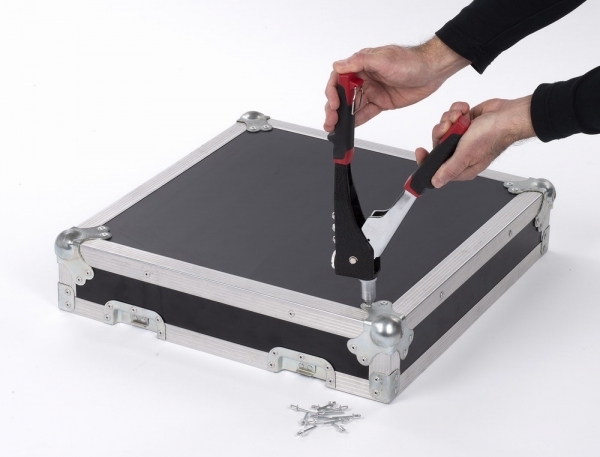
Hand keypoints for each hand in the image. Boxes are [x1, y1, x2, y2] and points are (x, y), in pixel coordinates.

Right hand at [324, 36, 468, 131]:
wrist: (432, 71)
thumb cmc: (411, 60)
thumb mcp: (383, 59)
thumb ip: (360, 62)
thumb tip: (338, 65)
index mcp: (361, 65)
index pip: (338, 78)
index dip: (333, 92)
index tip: (334, 104)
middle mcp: (364, 78)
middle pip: (342, 95)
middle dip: (334, 108)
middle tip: (331, 121)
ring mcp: (373, 91)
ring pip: (352, 106)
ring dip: (342, 117)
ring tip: (334, 127)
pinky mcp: (382, 102)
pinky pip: (365, 113)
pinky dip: (356, 121)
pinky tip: (348, 127)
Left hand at [415, 96, 536, 186]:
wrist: (507, 114)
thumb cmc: (493, 135)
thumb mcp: (466, 155)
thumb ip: (449, 169)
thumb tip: (436, 182)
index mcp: (461, 166)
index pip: (437, 168)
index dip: (426, 160)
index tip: (421, 151)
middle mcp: (461, 153)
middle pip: (437, 143)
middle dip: (441, 131)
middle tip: (449, 127)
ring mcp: (462, 137)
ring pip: (443, 127)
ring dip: (449, 119)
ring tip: (460, 118)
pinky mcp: (464, 123)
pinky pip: (451, 116)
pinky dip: (456, 111)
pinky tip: (465, 111)